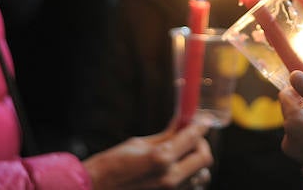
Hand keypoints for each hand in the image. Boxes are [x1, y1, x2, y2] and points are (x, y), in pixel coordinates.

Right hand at [81, 121, 212, 189]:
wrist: (97, 188)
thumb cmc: (112, 164)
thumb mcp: (138, 143)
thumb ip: (165, 136)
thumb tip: (181, 123)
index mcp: (162, 158)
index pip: (193, 137)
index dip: (200, 126)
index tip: (203, 121)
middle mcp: (170, 177)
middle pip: (204, 158)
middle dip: (200, 144)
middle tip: (190, 137)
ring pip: (201, 174)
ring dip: (195, 162)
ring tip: (181, 155)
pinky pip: (189, 186)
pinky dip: (187, 176)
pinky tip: (174, 168)